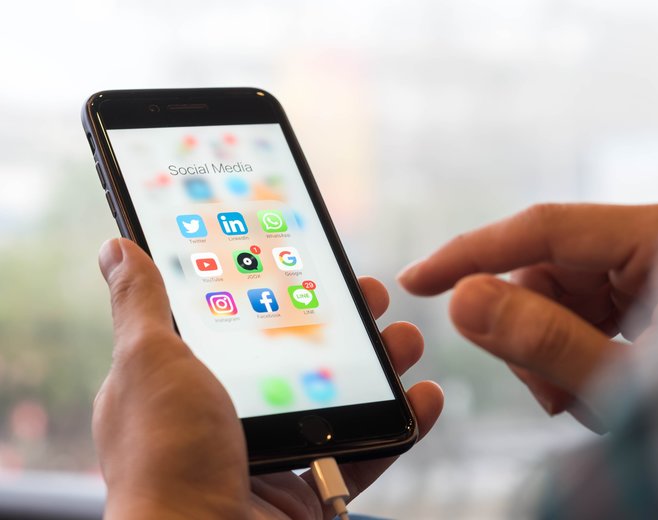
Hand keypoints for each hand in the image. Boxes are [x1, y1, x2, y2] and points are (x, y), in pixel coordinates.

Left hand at [94, 238, 442, 518]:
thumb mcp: (150, 361)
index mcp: (187, 384)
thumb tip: (117, 247)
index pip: (239, 321)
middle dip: (342, 323)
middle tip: (370, 293)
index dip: (278, 289)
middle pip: (298, 357)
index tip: (312, 261)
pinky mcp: (309, 491)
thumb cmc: (166, 457)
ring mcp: (271, 456)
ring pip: (338, 401)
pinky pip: (365, 454)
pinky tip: (423, 398)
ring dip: (381, 368)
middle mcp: (228, 419)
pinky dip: (400, 427)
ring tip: (406, 339)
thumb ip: (143, 304)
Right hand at [398, 198, 657, 431]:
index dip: (471, 255)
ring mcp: (655, 262)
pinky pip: (583, 309)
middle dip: (530, 333)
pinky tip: (592, 385)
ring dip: (552, 351)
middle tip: (551, 396)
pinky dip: (573, 350)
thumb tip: (464, 301)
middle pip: (547, 269)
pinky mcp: (652, 288)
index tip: (417, 281)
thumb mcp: (631, 383)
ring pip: (559, 294)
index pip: (542, 228)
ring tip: (584, 401)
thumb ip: (546, 341)